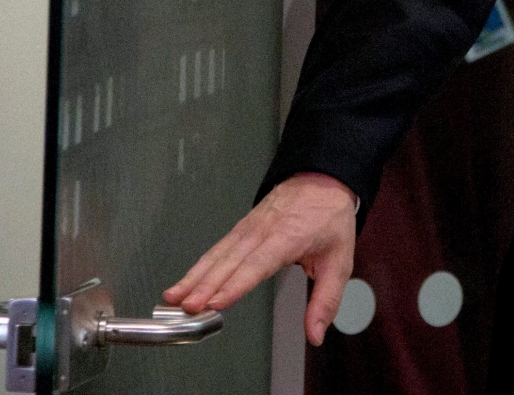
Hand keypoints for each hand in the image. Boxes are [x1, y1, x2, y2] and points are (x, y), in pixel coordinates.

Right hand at [163, 172, 357, 345]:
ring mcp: (248, 228)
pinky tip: (183, 284)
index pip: (258, 264)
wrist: (321, 180)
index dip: (236, 284)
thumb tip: (316, 334)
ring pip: (217, 255)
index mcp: (288, 238)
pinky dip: (197, 267)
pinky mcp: (239, 229)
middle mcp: (263, 231)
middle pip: (230, 261)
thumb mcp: (340, 260)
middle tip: (186, 308)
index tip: (217, 301)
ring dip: (193, 277)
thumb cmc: (329, 219)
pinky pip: (216, 250)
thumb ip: (327, 300)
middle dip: (205, 285)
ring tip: (173, 299)